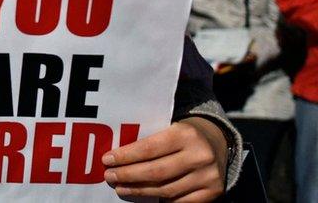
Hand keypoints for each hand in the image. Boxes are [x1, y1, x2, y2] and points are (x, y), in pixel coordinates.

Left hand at [103, 117, 226, 201]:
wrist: (217, 141)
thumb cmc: (184, 134)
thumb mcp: (170, 128)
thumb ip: (149, 141)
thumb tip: (117, 159)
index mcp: (185, 134)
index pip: (148, 148)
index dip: (125, 156)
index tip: (107, 160)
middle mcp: (199, 155)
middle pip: (155, 172)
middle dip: (128, 175)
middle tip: (109, 176)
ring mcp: (208, 176)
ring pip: (165, 190)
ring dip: (139, 191)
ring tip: (121, 188)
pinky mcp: (213, 192)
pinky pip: (180, 202)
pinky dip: (160, 201)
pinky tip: (146, 197)